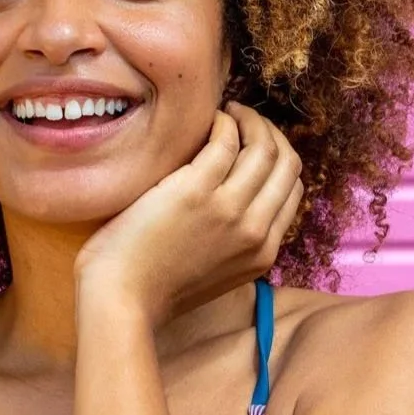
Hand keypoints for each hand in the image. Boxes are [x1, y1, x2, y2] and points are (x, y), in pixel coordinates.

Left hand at [73, 101, 304, 326]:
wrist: (122, 301)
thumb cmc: (155, 288)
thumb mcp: (216, 272)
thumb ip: (235, 240)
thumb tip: (237, 199)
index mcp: (263, 252)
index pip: (291, 190)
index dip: (278, 160)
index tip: (256, 145)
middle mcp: (255, 230)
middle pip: (287, 164)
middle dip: (271, 133)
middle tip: (245, 120)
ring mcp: (229, 209)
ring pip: (265, 148)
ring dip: (250, 120)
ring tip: (228, 113)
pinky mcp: (196, 191)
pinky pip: (225, 140)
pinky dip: (223, 122)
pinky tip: (210, 119)